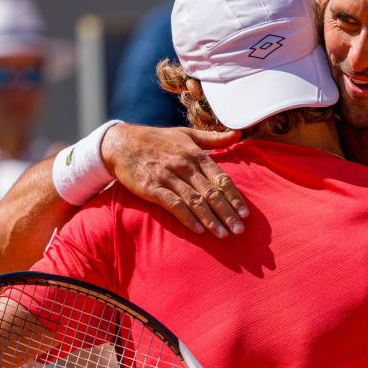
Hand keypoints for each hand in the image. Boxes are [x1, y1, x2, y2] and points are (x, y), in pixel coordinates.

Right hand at [101, 124, 247, 237]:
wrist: (122, 143)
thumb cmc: (157, 139)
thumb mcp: (186, 134)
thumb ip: (213, 138)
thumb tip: (238, 133)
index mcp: (196, 154)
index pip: (221, 178)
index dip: (234, 197)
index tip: (245, 213)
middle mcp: (185, 166)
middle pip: (211, 193)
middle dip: (227, 213)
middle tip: (239, 230)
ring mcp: (168, 177)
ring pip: (195, 202)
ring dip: (211, 220)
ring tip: (223, 235)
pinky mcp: (152, 188)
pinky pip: (174, 205)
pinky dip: (188, 218)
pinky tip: (198, 230)